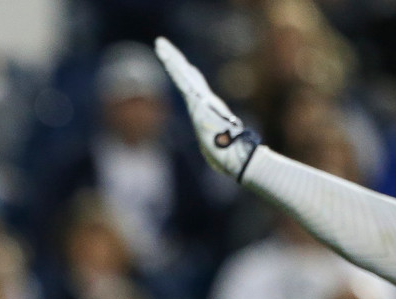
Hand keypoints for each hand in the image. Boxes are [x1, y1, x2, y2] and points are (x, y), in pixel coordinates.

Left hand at [154, 37, 260, 179]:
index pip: (193, 89)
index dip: (186, 76)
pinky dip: (175, 68)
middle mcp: (204, 101)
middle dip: (175, 60)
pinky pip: (183, 81)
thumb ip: (216, 141)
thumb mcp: (217, 148)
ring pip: (182, 74)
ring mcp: (201, 100)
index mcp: (206, 111)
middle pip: (186, 76)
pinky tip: (166, 56)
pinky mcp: (198, 102)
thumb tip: (224, 145)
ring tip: (159, 44)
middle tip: (162, 45)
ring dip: (170, 58)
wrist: (236, 157)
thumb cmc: (230, 158)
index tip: (182, 65)